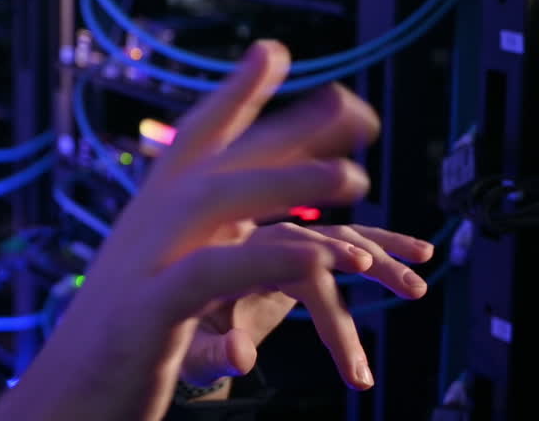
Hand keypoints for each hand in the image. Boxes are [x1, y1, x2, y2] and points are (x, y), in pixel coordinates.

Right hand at [0, 41, 381, 420]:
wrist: (60, 403)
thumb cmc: (118, 347)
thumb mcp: (158, 282)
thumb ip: (198, 245)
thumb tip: (240, 223)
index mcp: (148, 217)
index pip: (192, 141)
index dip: (234, 94)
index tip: (272, 50)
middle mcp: (142, 228)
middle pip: (212, 157)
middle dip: (281, 127)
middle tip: (351, 109)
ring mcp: (142, 266)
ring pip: (215, 201)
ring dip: (286, 183)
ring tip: (353, 179)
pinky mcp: (148, 314)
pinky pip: (211, 273)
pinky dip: (264, 256)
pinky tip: (317, 252)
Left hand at [183, 223, 435, 391]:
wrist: (173, 318)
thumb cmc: (182, 338)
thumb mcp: (191, 352)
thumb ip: (214, 353)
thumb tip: (242, 355)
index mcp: (230, 257)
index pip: (286, 263)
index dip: (322, 282)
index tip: (353, 304)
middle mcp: (257, 241)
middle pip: (319, 240)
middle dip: (366, 261)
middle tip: (407, 290)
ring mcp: (281, 244)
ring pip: (338, 237)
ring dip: (382, 255)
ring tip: (415, 286)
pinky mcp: (298, 252)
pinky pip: (345, 239)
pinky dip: (382, 241)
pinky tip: (419, 252)